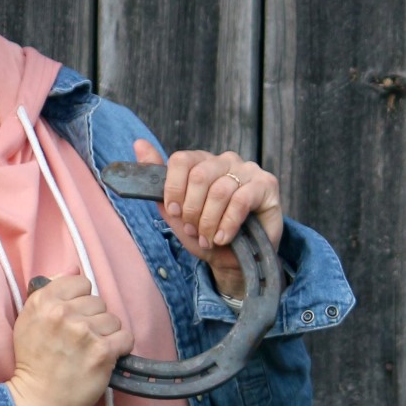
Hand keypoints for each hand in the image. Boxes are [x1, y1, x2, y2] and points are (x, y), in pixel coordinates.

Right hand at [4, 274, 134, 405]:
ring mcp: (84, 331)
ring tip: (90, 351)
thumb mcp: (28, 320)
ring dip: (106, 335)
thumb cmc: (32, 362)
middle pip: (98, 302)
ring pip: (113, 319)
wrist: (37, 400)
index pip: (81, 283)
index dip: (80, 301)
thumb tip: (74, 269)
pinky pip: (126, 337)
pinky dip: (119, 348)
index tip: (74, 318)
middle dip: (93, 319)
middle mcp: (63, 312)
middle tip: (79, 341)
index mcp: (44, 301)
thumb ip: (49, 292)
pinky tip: (104, 358)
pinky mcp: (102, 351)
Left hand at [132, 139, 283, 301]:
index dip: (174, 188)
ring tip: (208, 238)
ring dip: (209, 222)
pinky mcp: (267, 185)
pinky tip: (223, 238)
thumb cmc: (204, 235)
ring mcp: (248, 170)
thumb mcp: (175, 212)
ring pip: (219, 190)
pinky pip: (241, 200)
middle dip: (192, 210)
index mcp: (202, 162)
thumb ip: (157, 181)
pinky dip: (227, 224)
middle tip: (193, 230)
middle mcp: (225, 160)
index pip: (181, 160)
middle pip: (199, 175)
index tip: (174, 212)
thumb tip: (139, 143)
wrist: (232, 261)